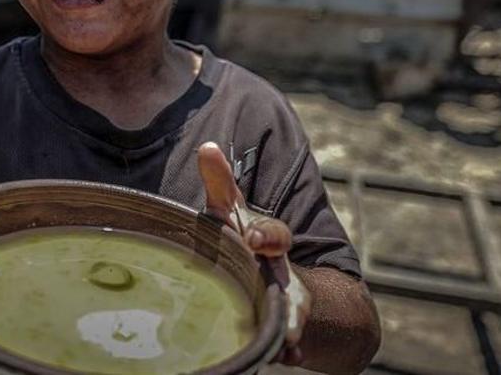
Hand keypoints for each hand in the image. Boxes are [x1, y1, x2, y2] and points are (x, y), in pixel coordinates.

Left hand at [197, 142, 309, 365]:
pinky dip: (290, 348)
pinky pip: (290, 343)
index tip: (252, 237)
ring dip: (290, 323)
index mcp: (269, 241)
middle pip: (287, 278)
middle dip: (281, 282)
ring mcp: (287, 302)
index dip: (264, 234)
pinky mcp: (285, 330)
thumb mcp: (233, 213)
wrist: (283, 286)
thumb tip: (206, 146)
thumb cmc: (246, 242)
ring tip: (287, 337)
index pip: (273, 233)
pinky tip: (288, 354)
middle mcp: (282, 271)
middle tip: (267, 281)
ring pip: (294, 314)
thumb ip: (220, 184)